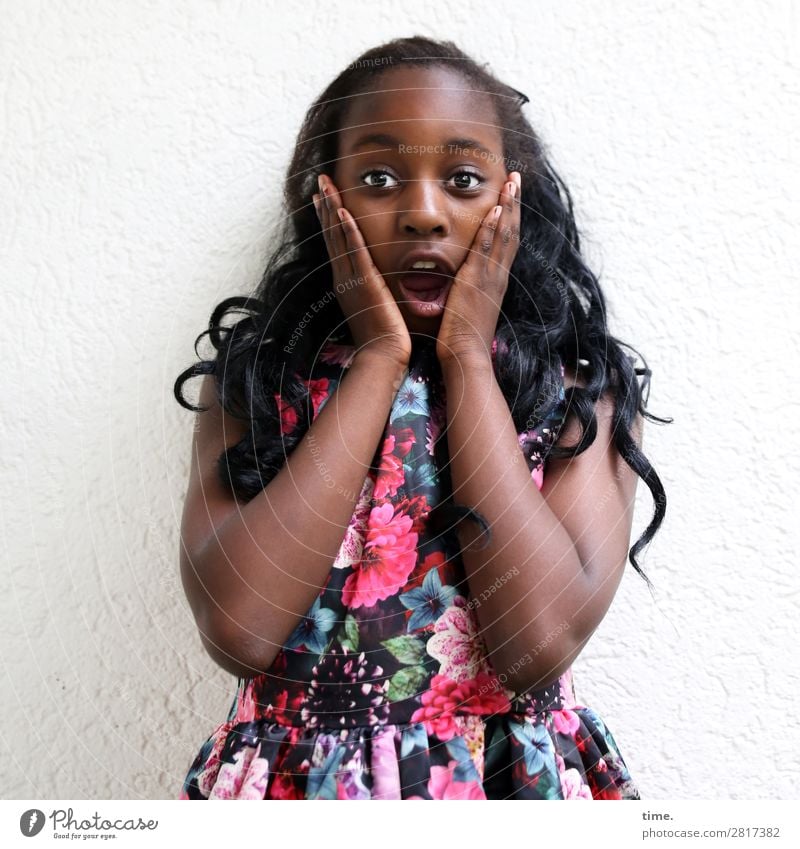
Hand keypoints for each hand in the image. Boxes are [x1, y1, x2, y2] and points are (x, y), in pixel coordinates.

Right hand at [313, 174, 411, 366]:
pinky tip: (344, 211)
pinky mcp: (364, 283)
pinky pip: (355, 252)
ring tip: (326, 186)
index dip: (330, 219)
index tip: (325, 198)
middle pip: (332, 235)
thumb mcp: (376, 307)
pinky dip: (348, 231)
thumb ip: (374, 291)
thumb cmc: (384, 339)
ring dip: (333, 209)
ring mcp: (351, 280)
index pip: (336, 243)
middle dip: (326, 206)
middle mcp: (344, 278)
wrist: (382, 357)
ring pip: (339, 238)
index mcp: (347, 283)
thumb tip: (378, 283)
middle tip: (320, 181)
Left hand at [435, 171, 521, 367]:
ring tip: (511, 181)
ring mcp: (491, 278)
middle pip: (512, 232)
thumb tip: (462, 279)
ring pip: (504, 235)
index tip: (510, 194)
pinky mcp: (478, 282)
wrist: (465, 355)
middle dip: (514, 202)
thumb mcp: (467, 306)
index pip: (506, 241)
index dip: (510, 216)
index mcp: (495, 281)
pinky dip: (493, 229)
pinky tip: (496, 209)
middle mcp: (498, 276)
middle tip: (516, 176)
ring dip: (508, 206)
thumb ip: (467, 288)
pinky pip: (488, 250)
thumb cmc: (462, 337)